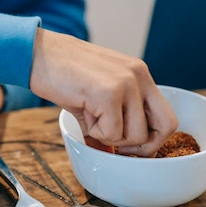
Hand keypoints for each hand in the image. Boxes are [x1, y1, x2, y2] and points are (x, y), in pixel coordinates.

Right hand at [29, 28, 177, 156]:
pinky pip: (111, 134)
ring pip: (135, 136)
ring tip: (92, 117)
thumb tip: (117, 152)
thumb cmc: (64, 73)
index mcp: (139, 74)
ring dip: (111, 137)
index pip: (167, 115)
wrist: (38, 55)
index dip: (154, 138)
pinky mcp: (108, 94)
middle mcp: (138, 76)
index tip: (133, 145)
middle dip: (144, 146)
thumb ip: (117, 116)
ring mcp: (125, 83)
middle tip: (119, 145)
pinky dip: (95, 133)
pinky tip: (84, 113)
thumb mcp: (100, 90)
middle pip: (165, 126)